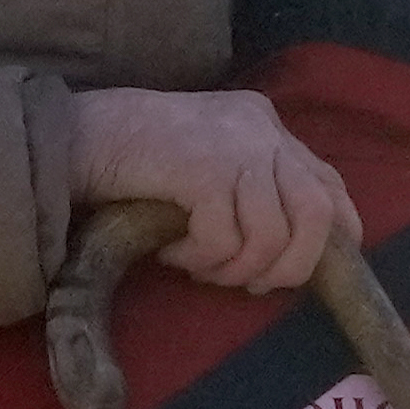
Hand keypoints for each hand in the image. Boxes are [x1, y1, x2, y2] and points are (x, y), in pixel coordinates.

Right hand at [72, 87, 360, 291]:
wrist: (73, 136)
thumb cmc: (133, 161)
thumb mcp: (205, 165)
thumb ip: (248, 190)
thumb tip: (285, 255)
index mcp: (263, 123)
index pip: (329, 181)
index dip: (336, 234)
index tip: (311, 272)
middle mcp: (258, 128)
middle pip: (317, 213)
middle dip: (291, 266)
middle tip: (248, 284)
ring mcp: (234, 145)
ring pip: (272, 235)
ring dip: (235, 269)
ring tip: (197, 267)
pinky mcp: (204, 168)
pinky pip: (225, 240)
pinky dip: (201, 259)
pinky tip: (171, 253)